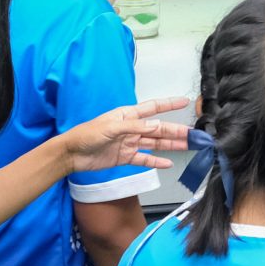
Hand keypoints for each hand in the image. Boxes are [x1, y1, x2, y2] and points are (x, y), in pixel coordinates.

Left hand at [59, 97, 190, 173]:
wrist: (72, 154)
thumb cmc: (87, 135)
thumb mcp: (110, 128)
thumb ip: (134, 127)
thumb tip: (156, 125)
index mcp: (128, 115)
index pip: (153, 108)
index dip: (169, 104)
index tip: (185, 101)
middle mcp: (131, 128)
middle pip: (158, 129)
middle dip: (175, 131)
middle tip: (193, 134)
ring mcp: (129, 143)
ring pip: (155, 143)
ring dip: (170, 145)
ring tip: (187, 147)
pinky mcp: (125, 157)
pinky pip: (144, 159)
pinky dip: (156, 162)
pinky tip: (168, 164)